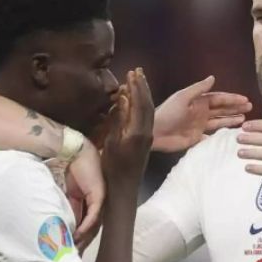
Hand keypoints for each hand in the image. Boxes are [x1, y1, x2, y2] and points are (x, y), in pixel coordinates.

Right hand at [65, 140, 103, 250]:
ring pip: (94, 225)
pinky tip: (78, 235)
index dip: (79, 238)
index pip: (86, 224)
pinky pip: (94, 215)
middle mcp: (97, 202)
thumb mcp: (66, 192)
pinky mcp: (99, 195)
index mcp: (90, 201)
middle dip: (83, 243)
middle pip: (92, 229)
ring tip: (75, 249)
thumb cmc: (70, 168)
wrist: (74, 151)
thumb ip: (66, 205)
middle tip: (73, 256)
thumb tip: (58, 222)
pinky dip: (86, 226)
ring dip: (84, 238)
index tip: (70, 249)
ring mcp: (100, 199)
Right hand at [102, 68, 154, 183]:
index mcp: (138, 132)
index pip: (140, 103)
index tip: (132, 73)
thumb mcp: (112, 143)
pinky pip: (147, 118)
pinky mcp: (145, 142)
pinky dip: (143, 105)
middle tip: (137, 71)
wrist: (122, 190)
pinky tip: (137, 101)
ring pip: (149, 111)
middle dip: (142, 87)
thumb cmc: (112, 169)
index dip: (136, 87)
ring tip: (139, 81)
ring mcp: (147, 137)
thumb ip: (119, 120)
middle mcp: (146, 133)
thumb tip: (124, 99)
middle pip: (148, 104)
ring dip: (144, 94)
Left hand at [152, 76, 251, 151]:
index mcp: (198, 102)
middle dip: (235, 108)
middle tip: (250, 108)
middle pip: (221, 109)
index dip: (232, 99)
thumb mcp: (183, 97)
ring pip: (219, 122)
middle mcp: (200, 113)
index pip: (219, 99)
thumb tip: (213, 77)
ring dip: (231, 119)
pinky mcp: (196, 138)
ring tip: (244, 119)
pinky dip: (221, 136)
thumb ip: (199, 88)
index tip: (245, 99)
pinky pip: (212, 136)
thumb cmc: (168, 113)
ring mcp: (199, 126)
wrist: (154, 132)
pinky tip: (231, 136)